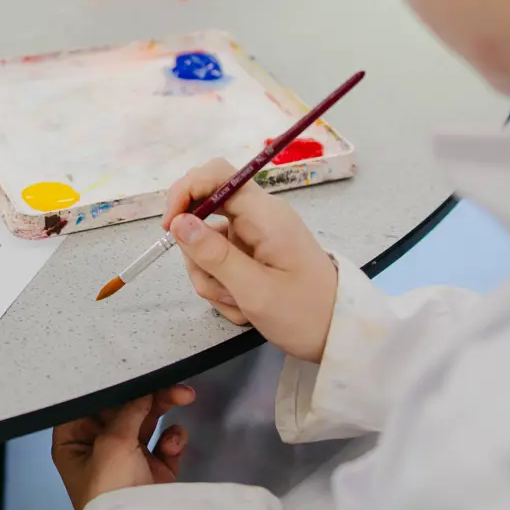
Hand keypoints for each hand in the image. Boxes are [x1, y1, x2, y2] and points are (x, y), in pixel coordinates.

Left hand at [52, 386, 194, 509]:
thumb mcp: (112, 442)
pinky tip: (174, 442)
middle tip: (169, 382)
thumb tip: (143, 389)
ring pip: (147, 421)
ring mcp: (128, 459)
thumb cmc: (109, 489)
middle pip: (123, 408)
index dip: (109, 386)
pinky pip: (165, 442)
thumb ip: (129, 409)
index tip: (130, 369)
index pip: (90, 403)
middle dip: (147, 395)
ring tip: (184, 396)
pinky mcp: (153, 471)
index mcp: (75, 441)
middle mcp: (99, 447)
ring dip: (165, 407)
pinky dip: (172, 437)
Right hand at [163, 159, 338, 363]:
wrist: (339, 334)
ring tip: (238, 305)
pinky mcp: (252, 255)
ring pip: (207, 244)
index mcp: (265, 214)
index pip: (216, 175)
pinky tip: (242, 308)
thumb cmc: (305, 313)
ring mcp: (255, 236)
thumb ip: (214, 256)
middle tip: (215, 286)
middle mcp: (258, 217)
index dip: (185, 191)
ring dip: (212, 278)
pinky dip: (223, 287)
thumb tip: (179, 223)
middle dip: (198, 254)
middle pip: (204, 213)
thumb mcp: (255, 290)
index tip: (170, 227)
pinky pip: (220, 262)